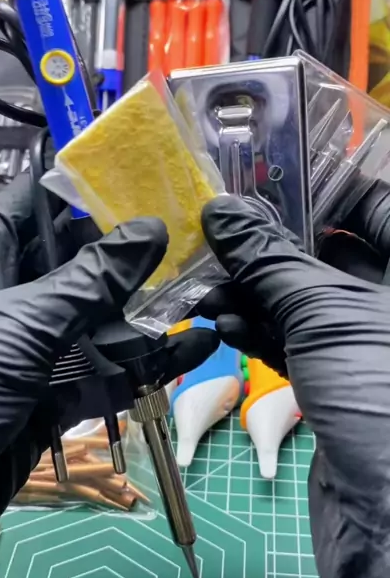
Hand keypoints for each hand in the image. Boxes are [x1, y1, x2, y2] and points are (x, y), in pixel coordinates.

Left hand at [0, 176, 216, 577]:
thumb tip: (148, 230)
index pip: (30, 208)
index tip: (148, 178)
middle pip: (71, 265)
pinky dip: (142, 365)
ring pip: (93, 323)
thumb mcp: (14, 328)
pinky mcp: (45, 405)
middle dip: (128, 254)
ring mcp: (24, 356)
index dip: (84, 191)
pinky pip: (100, 375)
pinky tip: (190, 347)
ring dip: (146, 313)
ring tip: (205, 292)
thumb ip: (86, 282)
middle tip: (194, 237)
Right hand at [201, 179, 389, 577]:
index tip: (262, 180)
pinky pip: (293, 341)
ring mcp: (366, 348)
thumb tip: (222, 210)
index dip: (320, 191)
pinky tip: (219, 318)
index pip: (374, 207)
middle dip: (272, 244)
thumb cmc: (382, 397)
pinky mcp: (335, 385)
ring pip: (305, 299)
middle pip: (332, 253)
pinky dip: (256, 328)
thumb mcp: (326, 315)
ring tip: (205, 283)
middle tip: (217, 230)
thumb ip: (273, 260)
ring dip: (254, 289)